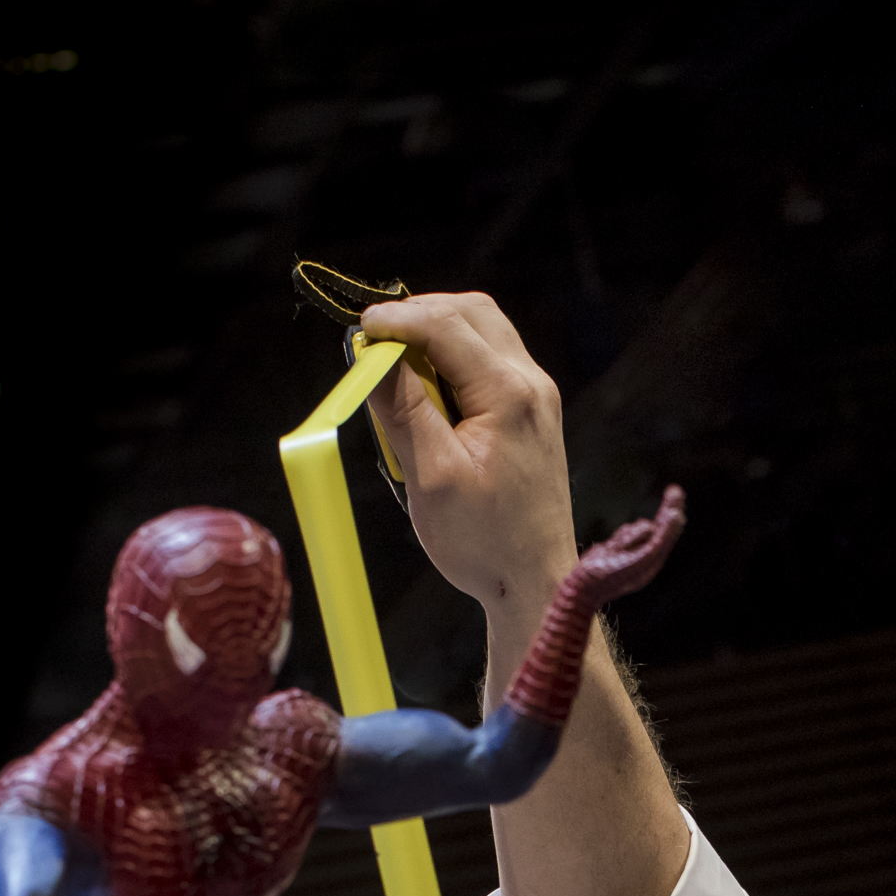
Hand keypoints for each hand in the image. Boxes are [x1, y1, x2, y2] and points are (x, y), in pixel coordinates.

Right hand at [355, 293, 579, 624]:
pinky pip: (489, 363)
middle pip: (471, 313)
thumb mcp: (432, 476)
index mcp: (510, 395)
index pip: (446, 326)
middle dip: (418, 316)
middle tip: (375, 341)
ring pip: (482, 333)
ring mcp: (536, 397)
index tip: (359, 331)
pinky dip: (453, 360)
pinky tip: (426, 392)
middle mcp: (531, 385)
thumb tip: (374, 357)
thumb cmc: (485, 542)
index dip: (397, 320)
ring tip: (396, 367)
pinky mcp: (531, 414)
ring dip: (436, 335)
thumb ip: (403, 410)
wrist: (534, 582)